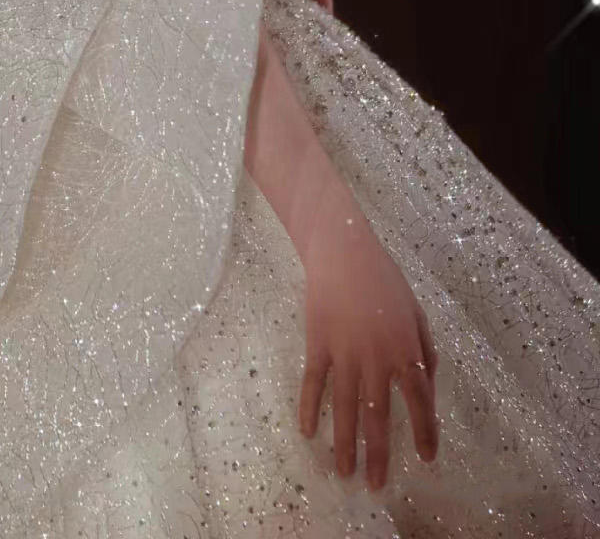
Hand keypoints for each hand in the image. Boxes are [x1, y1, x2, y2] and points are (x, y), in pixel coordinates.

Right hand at [299, 196, 439, 491]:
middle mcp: (377, 358)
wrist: (342, 250)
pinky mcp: (317, 344)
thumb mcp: (416, 311)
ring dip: (344, 444)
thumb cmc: (383, 278)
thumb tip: (428, 386)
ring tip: (344, 474)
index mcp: (406, 349)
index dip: (426, 432)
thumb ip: (425, 349)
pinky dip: (309, 410)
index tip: (426, 459)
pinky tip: (308, 433)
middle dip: (379, 454)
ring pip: (345, 409)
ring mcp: (345, 353)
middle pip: (379, 417)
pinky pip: (313, 384)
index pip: (420, 402)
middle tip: (376, 485)